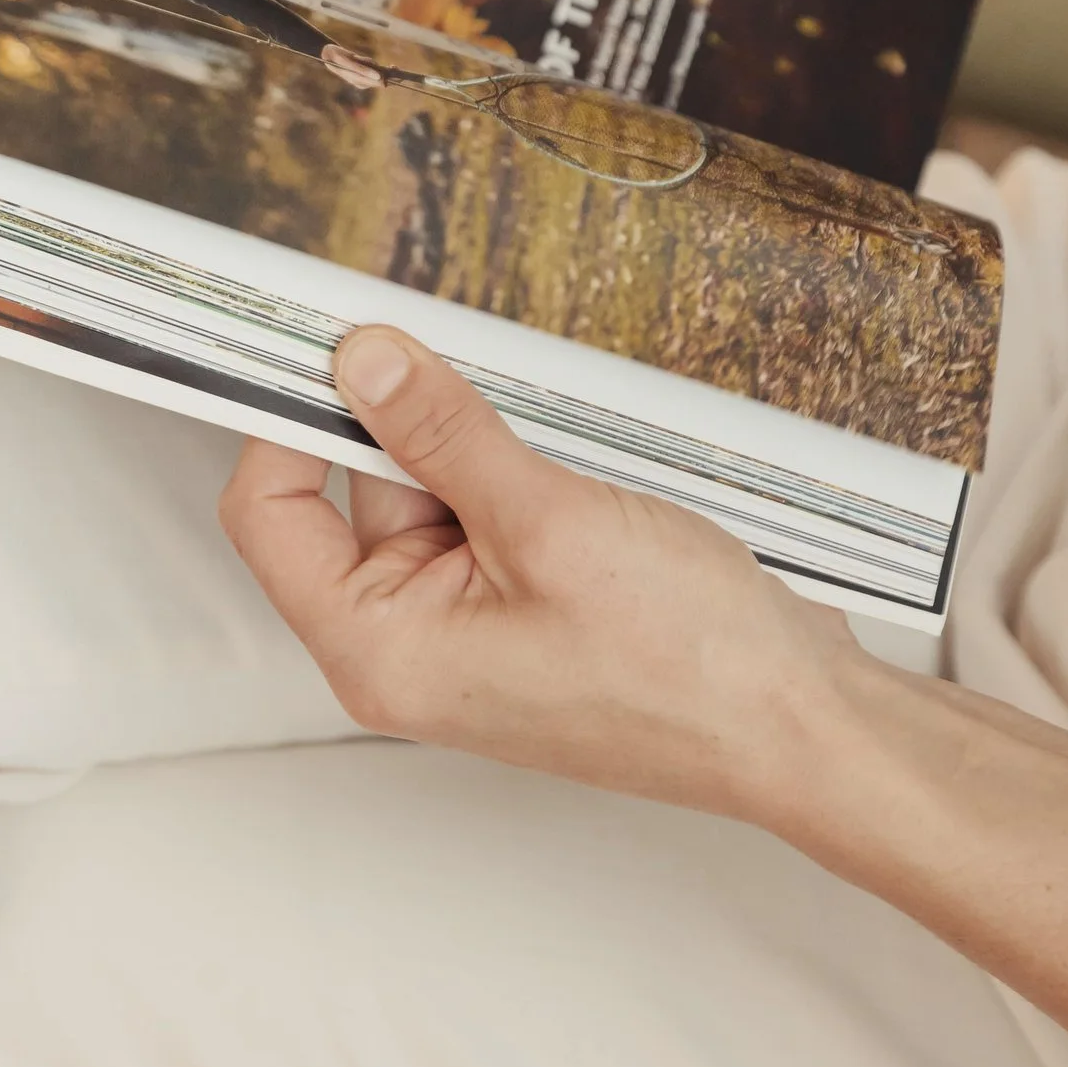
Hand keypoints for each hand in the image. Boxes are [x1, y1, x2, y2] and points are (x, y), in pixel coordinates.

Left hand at [220, 326, 1067, 1066]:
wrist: (798, 722)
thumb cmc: (687, 668)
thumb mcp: (549, 522)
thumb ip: (443, 434)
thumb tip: (362, 363)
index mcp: (381, 649)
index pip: (270, 516)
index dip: (286, 420)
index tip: (324, 344)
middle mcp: (411, 647)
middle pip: (355, 492)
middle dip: (415, 425)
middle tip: (479, 377)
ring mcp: (471, 629)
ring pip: (434, 493)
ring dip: (488, 446)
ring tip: (568, 458)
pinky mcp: (525, 608)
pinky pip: (492, 515)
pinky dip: (526, 475)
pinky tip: (589, 477)